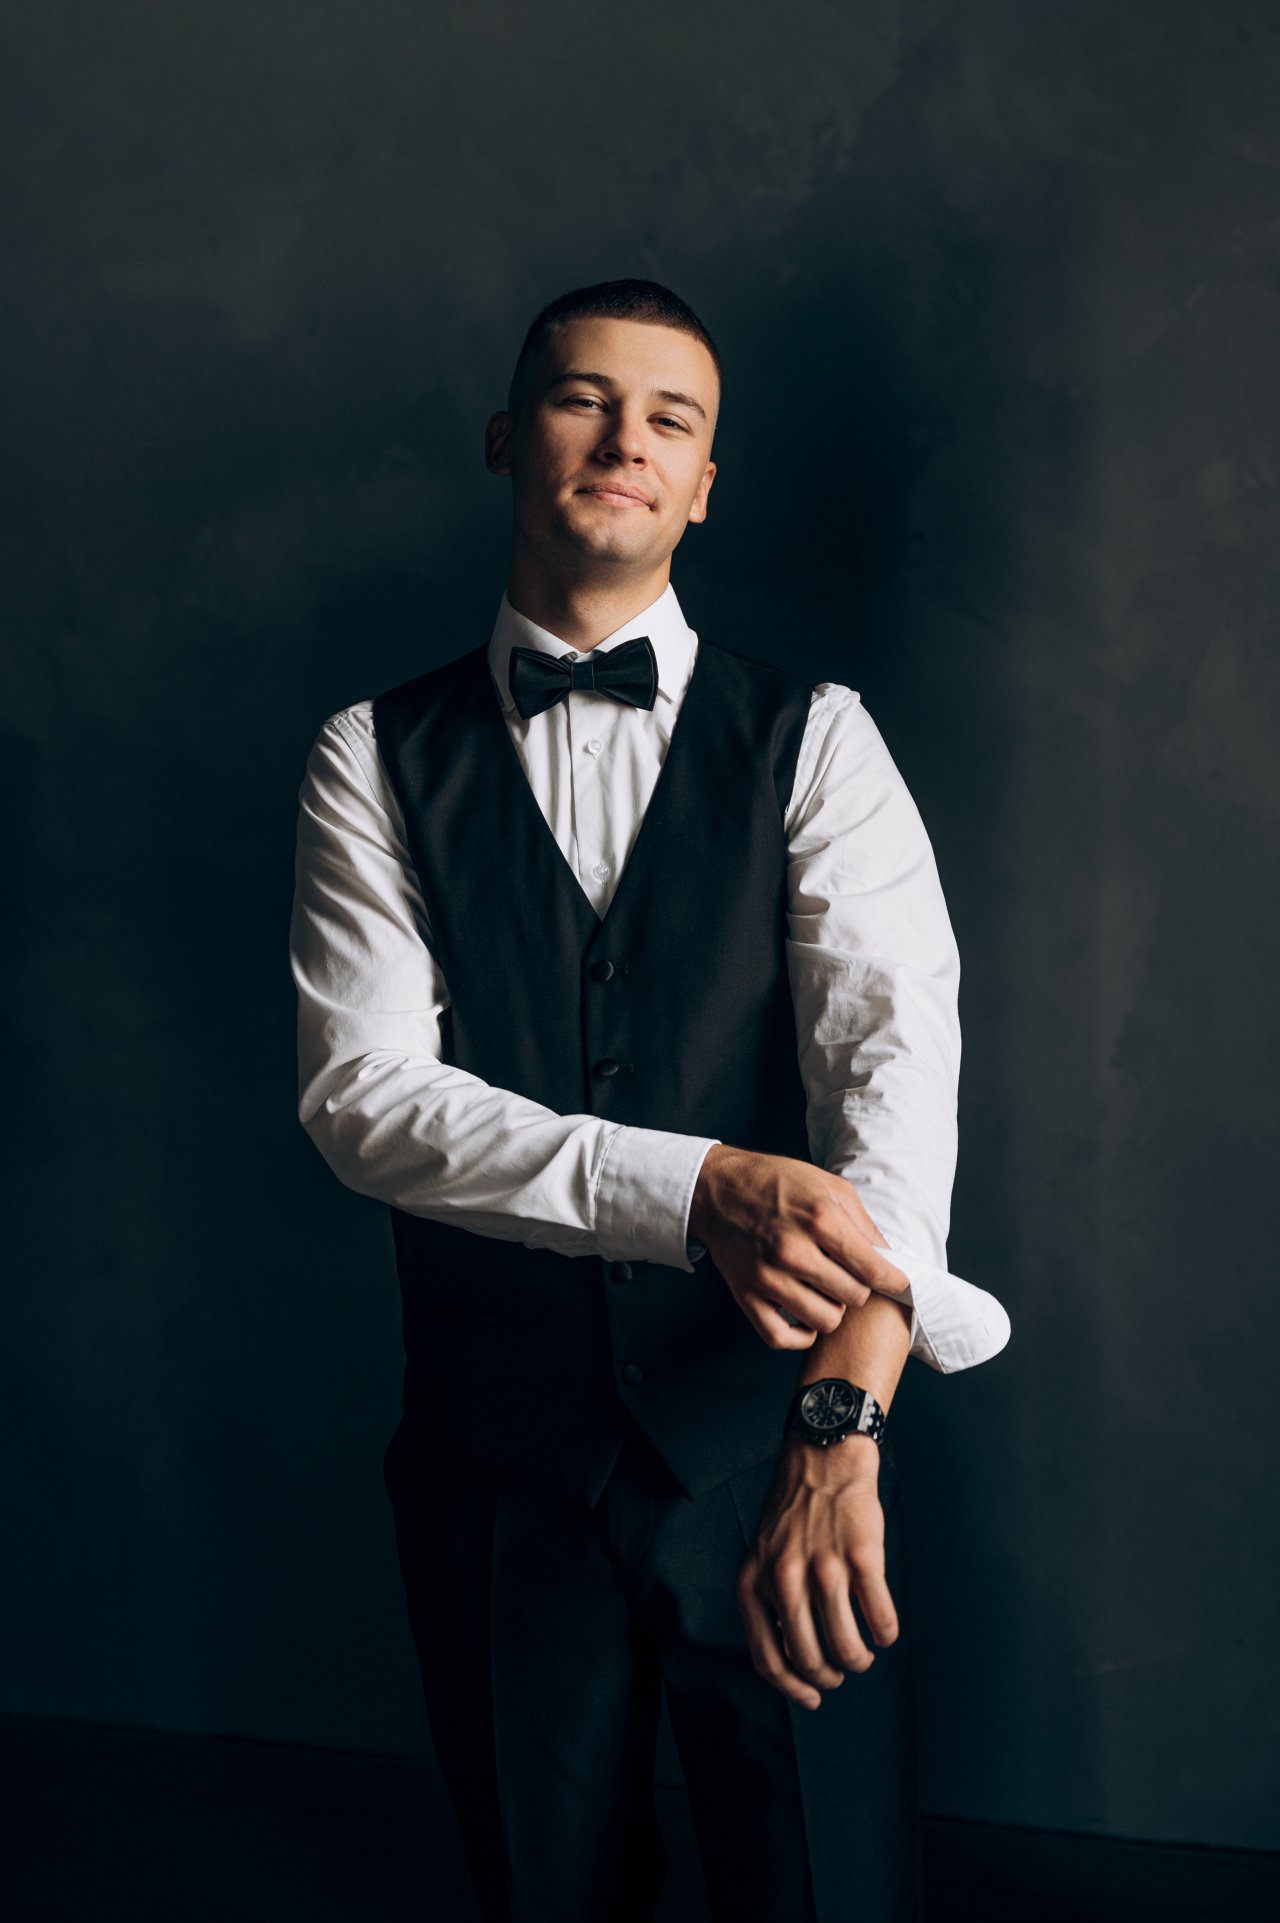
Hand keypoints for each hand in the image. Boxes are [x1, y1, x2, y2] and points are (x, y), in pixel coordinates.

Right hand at [688, 1145, 909, 1349]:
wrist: (720, 1190)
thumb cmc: (779, 1184)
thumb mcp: (829, 1186)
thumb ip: (864, 1224)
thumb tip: (890, 1260)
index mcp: (819, 1219)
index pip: (872, 1270)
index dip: (893, 1281)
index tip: (897, 1283)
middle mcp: (793, 1251)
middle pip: (853, 1297)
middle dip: (858, 1287)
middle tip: (849, 1275)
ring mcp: (767, 1277)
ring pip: (825, 1321)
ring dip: (833, 1309)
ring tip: (826, 1290)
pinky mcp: (746, 1296)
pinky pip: (782, 1338)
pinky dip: (800, 1335)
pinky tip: (805, 1316)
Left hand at [736, 1434, 897, 1709]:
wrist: (823, 1457)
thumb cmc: (795, 1511)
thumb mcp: (763, 1555)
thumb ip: (770, 1600)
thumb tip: (792, 1657)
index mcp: (754, 1582)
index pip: (768, 1659)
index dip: (792, 1688)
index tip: (812, 1698)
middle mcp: (785, 1579)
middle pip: (809, 1659)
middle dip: (829, 1678)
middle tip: (841, 1673)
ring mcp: (824, 1568)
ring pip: (846, 1646)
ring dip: (859, 1660)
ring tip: (864, 1654)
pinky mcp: (861, 1558)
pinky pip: (879, 1617)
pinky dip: (885, 1633)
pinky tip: (884, 1630)